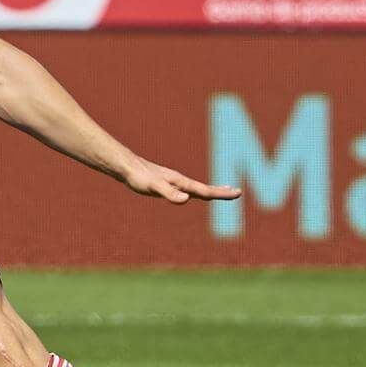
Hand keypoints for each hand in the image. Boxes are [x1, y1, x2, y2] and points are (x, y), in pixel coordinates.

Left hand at [122, 157, 241, 204]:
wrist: (127, 166)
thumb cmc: (139, 177)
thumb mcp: (154, 187)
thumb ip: (169, 193)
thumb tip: (186, 200)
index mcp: (181, 183)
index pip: (206, 190)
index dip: (222, 193)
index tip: (238, 193)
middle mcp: (181, 182)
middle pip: (205, 188)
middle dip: (222, 191)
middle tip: (238, 193)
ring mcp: (174, 182)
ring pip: (197, 188)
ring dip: (212, 190)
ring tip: (223, 191)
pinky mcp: (167, 184)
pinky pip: (187, 189)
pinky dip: (196, 192)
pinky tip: (193, 194)